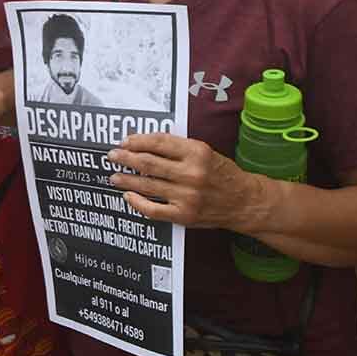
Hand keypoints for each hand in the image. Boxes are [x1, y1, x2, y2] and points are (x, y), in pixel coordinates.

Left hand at [107, 133, 266, 229]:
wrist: (244, 202)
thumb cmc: (222, 173)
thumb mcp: (205, 151)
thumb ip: (177, 148)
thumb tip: (143, 145)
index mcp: (197, 152)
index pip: (158, 142)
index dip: (137, 140)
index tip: (125, 141)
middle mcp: (191, 173)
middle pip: (148, 163)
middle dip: (126, 158)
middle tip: (112, 156)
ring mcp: (187, 196)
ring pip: (147, 185)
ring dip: (127, 179)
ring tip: (114, 176)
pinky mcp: (184, 215)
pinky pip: (153, 210)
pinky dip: (137, 202)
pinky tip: (128, 196)